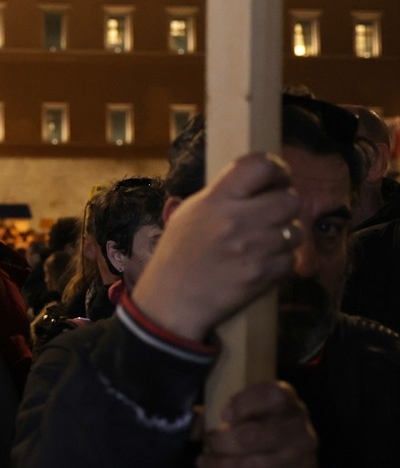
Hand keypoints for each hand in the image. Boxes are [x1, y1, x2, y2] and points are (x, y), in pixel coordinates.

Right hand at [132, 152, 300, 339]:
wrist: (171, 301)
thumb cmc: (176, 254)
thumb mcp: (189, 214)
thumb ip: (222, 195)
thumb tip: (257, 184)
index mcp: (216, 200)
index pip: (260, 166)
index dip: (276, 168)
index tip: (277, 177)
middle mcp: (238, 220)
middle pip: (289, 199)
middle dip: (284, 206)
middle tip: (272, 214)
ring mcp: (254, 249)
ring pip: (295, 231)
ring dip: (284, 235)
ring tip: (264, 242)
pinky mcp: (264, 275)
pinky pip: (290, 260)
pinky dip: (280, 261)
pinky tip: (261, 263)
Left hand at [197, 381, 319, 467]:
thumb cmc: (263, 430)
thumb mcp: (251, 412)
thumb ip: (224, 411)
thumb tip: (197, 424)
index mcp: (287, 403)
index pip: (272, 397)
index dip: (244, 403)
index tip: (223, 414)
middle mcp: (299, 430)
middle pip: (253, 437)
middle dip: (221, 443)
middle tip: (208, 444)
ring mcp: (299, 461)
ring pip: (251, 467)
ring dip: (220, 467)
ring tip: (203, 464)